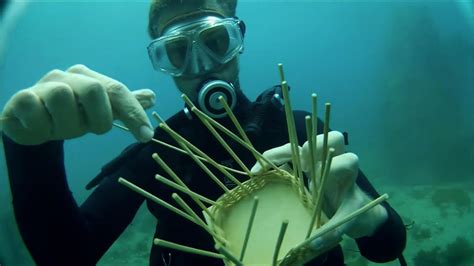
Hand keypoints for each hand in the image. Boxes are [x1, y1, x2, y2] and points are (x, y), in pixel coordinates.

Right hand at [1, 64, 154, 144]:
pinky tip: (41, 128)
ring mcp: (44, 85)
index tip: (146, 137)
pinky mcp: (22, 99)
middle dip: (97, 118)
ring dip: (67, 126)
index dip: (134, 113)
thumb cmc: (71, 115)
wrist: (33, 122)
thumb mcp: (100, 112)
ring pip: (63, 100)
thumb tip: (152, 97)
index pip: (118, 90)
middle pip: (95, 90)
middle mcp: (68, 76)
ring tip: (61, 128)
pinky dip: (43, 129)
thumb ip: (124, 106)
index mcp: (90, 77)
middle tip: (88, 129)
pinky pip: (38, 115)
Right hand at [251, 131, 387, 241]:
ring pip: (300, 144)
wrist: (350, 206)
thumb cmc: (352, 210)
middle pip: (327, 139)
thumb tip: (313, 243)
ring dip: (279, 154)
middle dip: (312, 149)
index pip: (345, 161)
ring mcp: (314, 160)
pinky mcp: (300, 163)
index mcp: (347, 172)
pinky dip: (270, 161)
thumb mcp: (348, 221)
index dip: (333, 167)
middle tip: (300, 166)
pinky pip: (285, 155)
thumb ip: (335, 230)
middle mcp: (332, 160)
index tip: (318, 177)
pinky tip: (256, 173)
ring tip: (259, 169)